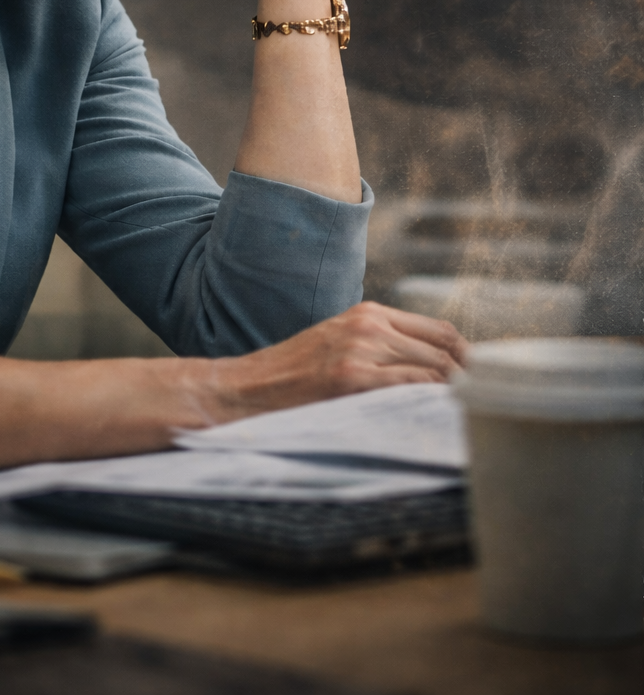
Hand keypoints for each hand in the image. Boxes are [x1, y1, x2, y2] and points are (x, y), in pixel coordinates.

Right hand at [210, 302, 468, 422]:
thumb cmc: (294, 375)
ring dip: (457, 393)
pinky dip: (434, 402)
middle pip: (444, 348)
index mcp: (368, 313)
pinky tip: (439, 418)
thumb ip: (381, 348)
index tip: (479, 383)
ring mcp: (361, 350)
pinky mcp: (351, 378)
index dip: (467, 357)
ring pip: (435, 368)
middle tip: (484, 407)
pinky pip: (413, 387)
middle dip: (470, 379)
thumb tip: (434, 375)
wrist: (247, 388)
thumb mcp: (340, 344)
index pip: (439, 329)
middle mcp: (369, 325)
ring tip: (467, 418)